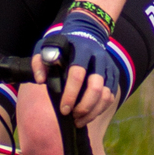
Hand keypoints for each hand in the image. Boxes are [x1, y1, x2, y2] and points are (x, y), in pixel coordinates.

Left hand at [36, 10, 120, 127]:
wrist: (87, 34)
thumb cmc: (64, 45)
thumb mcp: (47, 46)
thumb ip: (39, 61)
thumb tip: (41, 80)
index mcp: (81, 50)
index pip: (77, 74)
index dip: (71, 94)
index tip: (64, 109)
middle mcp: (98, 58)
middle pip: (96, 87)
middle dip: (84, 107)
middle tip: (73, 117)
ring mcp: (108, 67)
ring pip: (106, 95)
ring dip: (93, 112)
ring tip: (79, 120)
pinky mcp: (114, 75)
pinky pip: (111, 96)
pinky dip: (100, 109)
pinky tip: (88, 114)